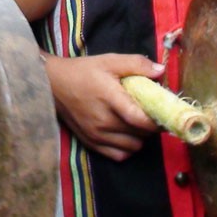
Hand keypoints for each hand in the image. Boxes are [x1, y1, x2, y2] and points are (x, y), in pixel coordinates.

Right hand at [44, 53, 162, 161]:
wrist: (52, 84)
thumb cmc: (83, 71)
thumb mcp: (109, 61)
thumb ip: (136, 64)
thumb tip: (161, 71)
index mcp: (110, 99)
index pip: (141, 119)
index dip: (158, 120)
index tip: (164, 113)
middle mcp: (104, 121)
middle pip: (141, 134)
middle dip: (151, 126)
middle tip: (150, 114)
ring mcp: (97, 135)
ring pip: (133, 147)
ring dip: (139, 137)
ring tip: (136, 124)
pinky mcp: (91, 143)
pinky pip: (119, 155)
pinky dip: (127, 148)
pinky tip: (125, 134)